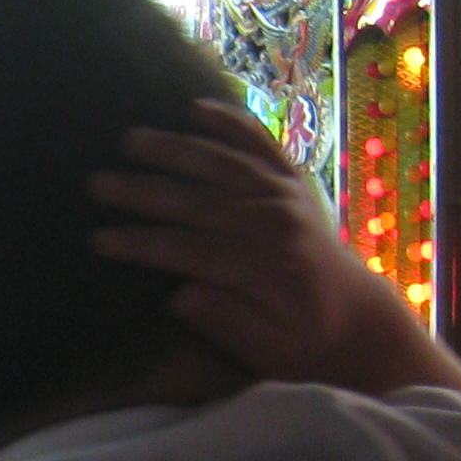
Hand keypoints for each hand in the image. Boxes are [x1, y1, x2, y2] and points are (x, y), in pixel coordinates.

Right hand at [88, 100, 460, 398]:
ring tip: (130, 139)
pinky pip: (261, 145)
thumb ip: (230, 323)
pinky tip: (198, 108)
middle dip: (145, 191)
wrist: (363, 319)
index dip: (143, 244)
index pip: (192, 251)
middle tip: (98, 183)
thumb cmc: (308, 343)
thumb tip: (181, 294)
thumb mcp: (272, 352)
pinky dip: (232, 124)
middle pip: (200, 202)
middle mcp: (279, 223)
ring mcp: (288, 197)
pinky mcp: (294, 183)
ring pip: (224, 165)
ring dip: (175, 150)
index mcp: (269, 267)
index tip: (100, 241)